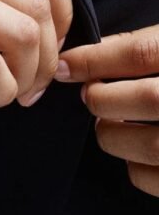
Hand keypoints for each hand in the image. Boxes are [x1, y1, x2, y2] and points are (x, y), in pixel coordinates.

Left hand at [55, 26, 158, 196]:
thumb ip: (153, 45)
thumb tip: (90, 54)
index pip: (143, 52)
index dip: (95, 59)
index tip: (65, 66)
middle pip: (148, 98)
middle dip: (104, 98)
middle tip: (91, 96)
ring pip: (152, 145)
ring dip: (113, 134)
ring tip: (108, 123)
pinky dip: (137, 169)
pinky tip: (137, 155)